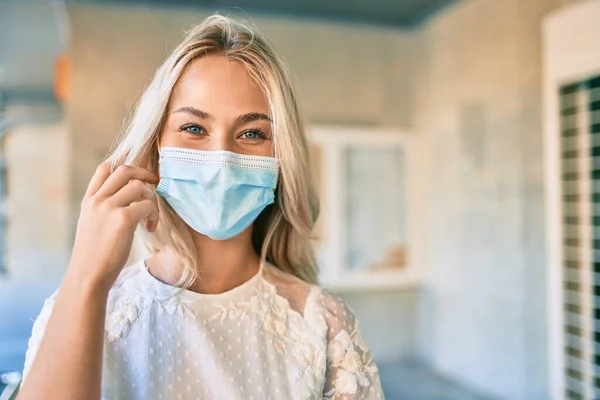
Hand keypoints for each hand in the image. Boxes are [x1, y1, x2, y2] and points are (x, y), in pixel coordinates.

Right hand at [68, 162, 159, 290]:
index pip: (105, 168)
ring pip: (139, 186)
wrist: (87, 276)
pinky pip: (147, 205)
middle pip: (125, 170)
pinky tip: (149, 228)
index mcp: (89, 200)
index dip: (126, 167)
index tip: (140, 178)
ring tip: (150, 218)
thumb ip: (105, 209)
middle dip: (145, 174)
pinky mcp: (122, 219)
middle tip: (155, 184)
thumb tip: (131, 200)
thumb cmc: (94, 256)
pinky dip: (154, 215)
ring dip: (152, 199)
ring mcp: (108, 207)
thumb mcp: (92, 225)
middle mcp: (97, 200)